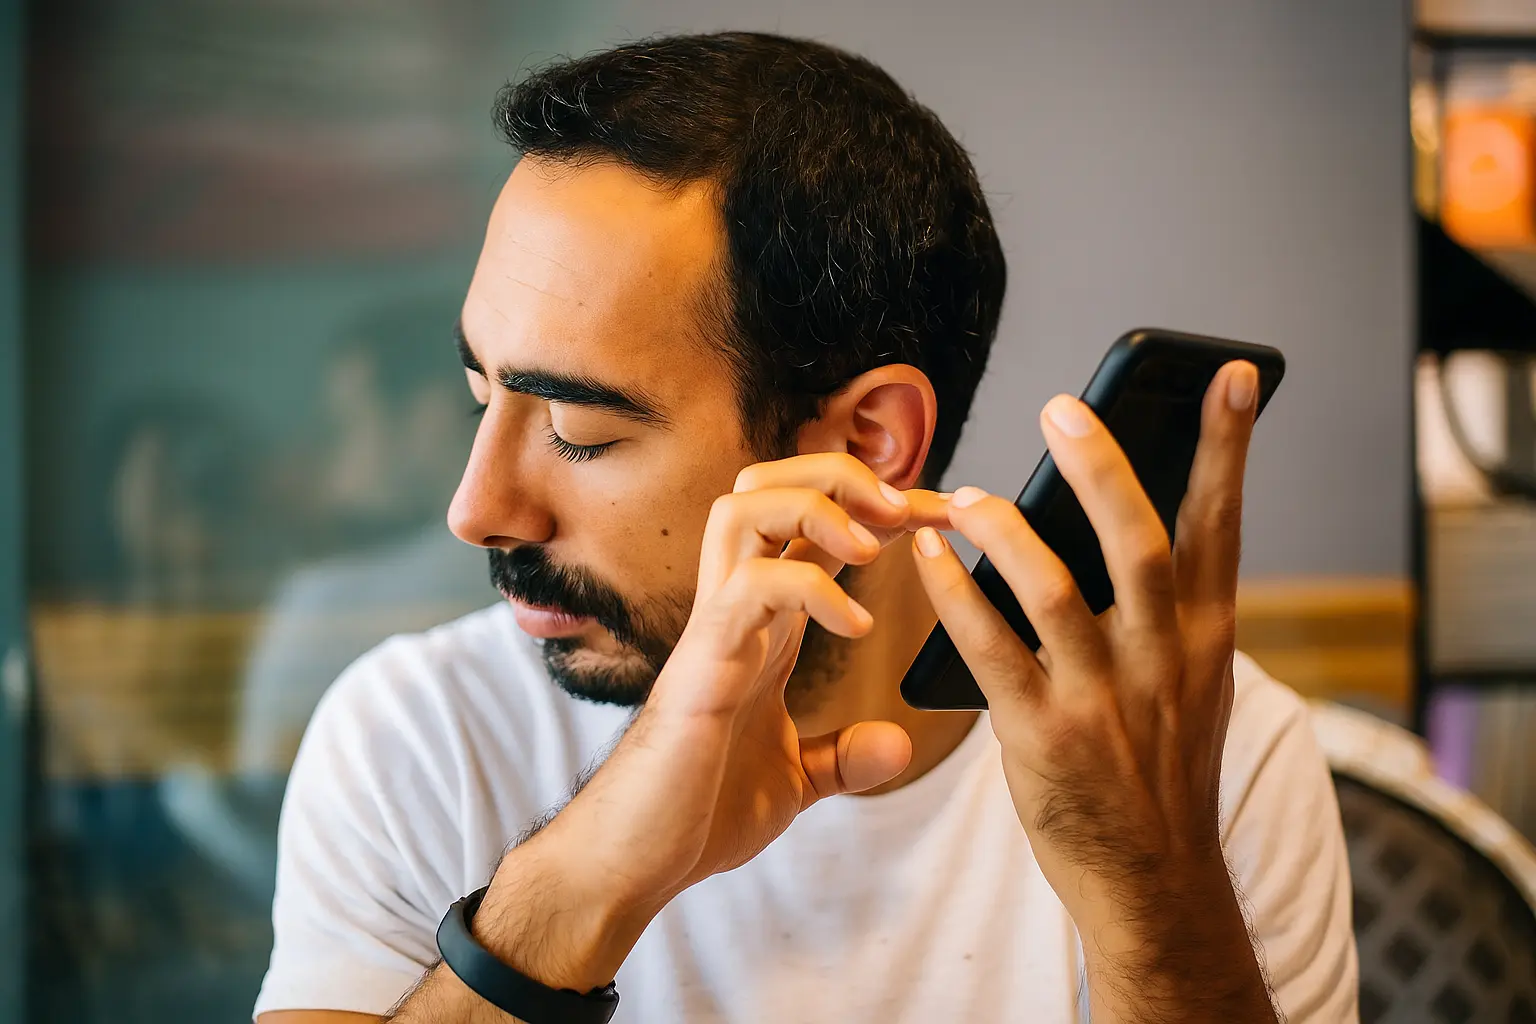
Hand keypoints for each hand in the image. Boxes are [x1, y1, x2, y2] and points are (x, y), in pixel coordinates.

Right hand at [475, 454, 950, 990]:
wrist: (637, 862)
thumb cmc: (698, 812)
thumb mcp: (794, 780)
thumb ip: (841, 755)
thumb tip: (895, 743)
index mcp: (759, 623)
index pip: (809, 526)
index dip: (876, 507)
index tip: (940, 518)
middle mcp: (733, 608)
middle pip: (764, 483)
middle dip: (841, 475)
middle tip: (909, 509)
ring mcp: (714, 628)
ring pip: (742, 508)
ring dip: (818, 505)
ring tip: (875, 545)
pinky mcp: (704, 661)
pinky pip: (753, 585)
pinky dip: (814, 587)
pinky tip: (857, 625)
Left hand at [910, 362, 1275, 1020]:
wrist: (1155, 884)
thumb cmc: (1165, 772)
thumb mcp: (1194, 688)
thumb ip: (1168, 613)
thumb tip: (1126, 525)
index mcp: (1205, 639)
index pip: (1222, 525)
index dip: (1226, 448)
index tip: (1232, 375)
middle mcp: (1163, 660)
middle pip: (1138, 541)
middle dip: (1102, 467)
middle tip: (1062, 407)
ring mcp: (1103, 698)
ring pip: (1055, 588)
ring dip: (1007, 528)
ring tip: (967, 494)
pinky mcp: (1041, 734)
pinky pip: (988, 647)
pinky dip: (955, 594)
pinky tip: (930, 557)